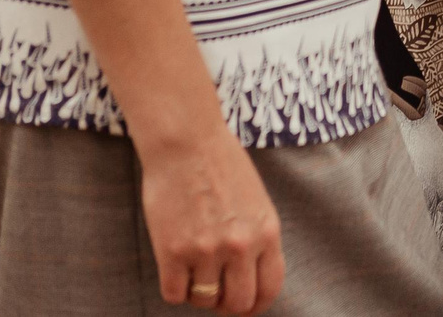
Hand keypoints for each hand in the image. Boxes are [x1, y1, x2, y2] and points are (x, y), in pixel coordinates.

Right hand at [138, 128, 282, 313]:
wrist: (186, 142)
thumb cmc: (221, 166)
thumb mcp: (256, 201)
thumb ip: (258, 238)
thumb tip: (251, 277)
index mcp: (267, 231)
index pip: (270, 288)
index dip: (256, 305)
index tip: (244, 306)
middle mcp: (241, 245)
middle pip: (238, 302)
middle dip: (227, 303)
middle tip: (215, 293)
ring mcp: (207, 250)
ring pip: (204, 300)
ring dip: (198, 292)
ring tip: (193, 270)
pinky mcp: (173, 251)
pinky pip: (174, 293)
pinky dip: (175, 287)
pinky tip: (174, 268)